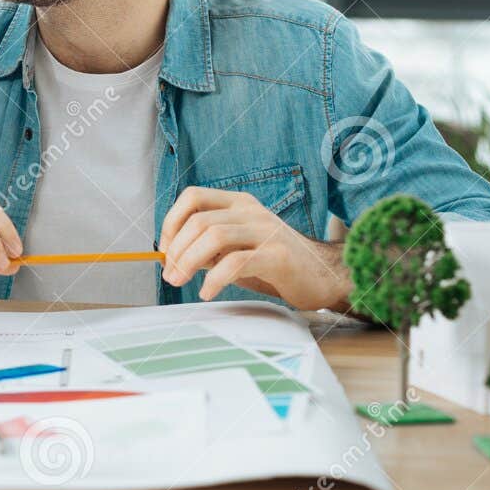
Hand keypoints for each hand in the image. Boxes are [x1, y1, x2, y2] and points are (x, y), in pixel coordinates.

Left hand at [158, 187, 350, 310]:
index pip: (192, 197)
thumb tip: (171, 256)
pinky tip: (207, 292)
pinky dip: (214, 279)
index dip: (171, 221)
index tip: (164, 250)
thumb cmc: (275, 264)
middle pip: (198, 220)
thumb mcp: (238, 248)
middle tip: (170, 275)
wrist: (324, 276)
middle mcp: (251, 211)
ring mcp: (266, 231)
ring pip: (213, 236)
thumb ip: (209, 247)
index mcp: (239, 203)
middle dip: (176, 249)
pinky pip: (235, 263)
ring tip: (181, 282)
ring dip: (188, 262)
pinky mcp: (277, 256)